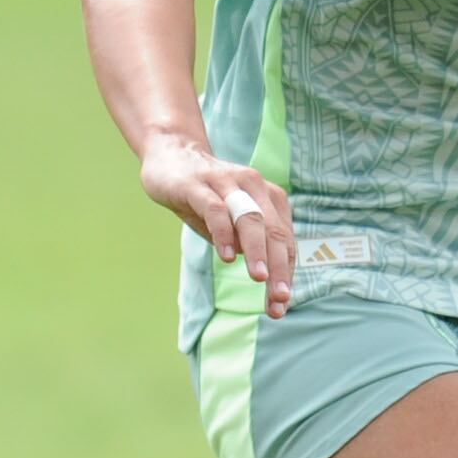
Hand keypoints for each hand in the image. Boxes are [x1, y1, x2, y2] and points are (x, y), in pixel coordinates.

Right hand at [139, 132, 292, 315]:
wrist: (171, 153)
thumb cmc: (204, 195)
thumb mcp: (229, 222)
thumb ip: (245, 244)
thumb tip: (264, 274)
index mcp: (267, 197)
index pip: (284, 240)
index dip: (286, 272)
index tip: (280, 304)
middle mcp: (253, 186)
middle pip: (273, 231)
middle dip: (279, 267)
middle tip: (278, 298)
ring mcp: (226, 183)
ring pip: (250, 219)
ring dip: (257, 251)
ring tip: (260, 278)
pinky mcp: (198, 185)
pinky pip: (216, 210)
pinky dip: (223, 234)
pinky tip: (225, 258)